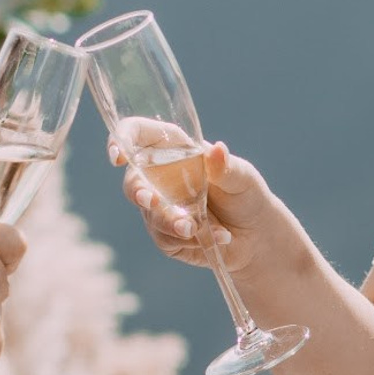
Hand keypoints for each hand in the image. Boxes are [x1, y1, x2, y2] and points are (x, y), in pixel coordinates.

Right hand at [116, 129, 273, 270]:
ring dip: (171, 222)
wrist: (256, 236)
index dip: (122, 139)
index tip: (118, 153)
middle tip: (151, 201)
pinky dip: (188, 239)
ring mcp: (160, 207)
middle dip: (139, 192)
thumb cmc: (247, 195)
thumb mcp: (243, 177)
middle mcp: (161, 177)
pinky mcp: (165, 235)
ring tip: (197, 229)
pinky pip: (164, 237)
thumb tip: (216, 149)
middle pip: (133, 180)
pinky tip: (215, 237)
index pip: (138, 135)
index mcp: (174, 150)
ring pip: (150, 214)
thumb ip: (226, 166)